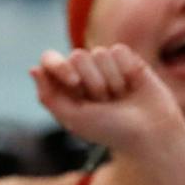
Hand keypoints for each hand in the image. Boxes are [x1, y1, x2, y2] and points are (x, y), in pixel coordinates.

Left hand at [31, 46, 184, 154]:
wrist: (150, 133)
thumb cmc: (111, 131)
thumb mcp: (73, 119)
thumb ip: (48, 97)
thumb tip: (34, 69)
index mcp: (67, 87)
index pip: (50, 60)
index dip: (59, 66)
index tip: (74, 81)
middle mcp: (85, 73)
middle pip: (77, 56)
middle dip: (92, 82)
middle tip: (105, 102)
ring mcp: (106, 65)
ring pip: (99, 53)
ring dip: (111, 80)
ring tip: (121, 97)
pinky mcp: (127, 59)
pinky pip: (118, 51)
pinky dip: (126, 71)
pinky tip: (133, 86)